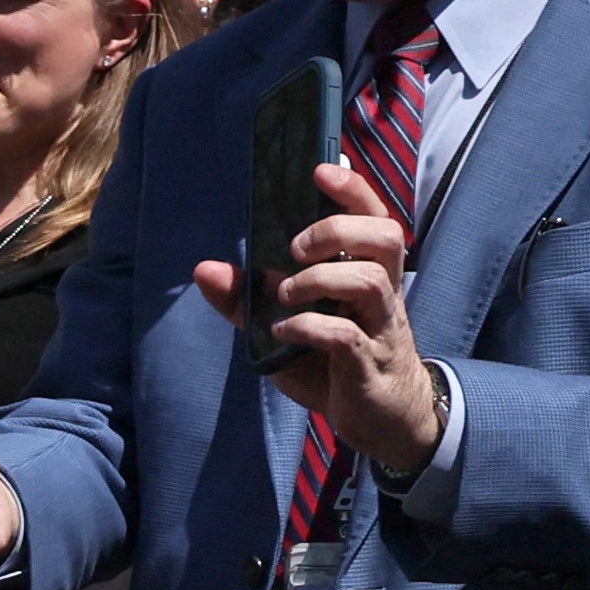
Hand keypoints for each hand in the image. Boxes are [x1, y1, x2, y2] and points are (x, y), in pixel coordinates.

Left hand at [190, 149, 438, 472]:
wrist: (380, 420)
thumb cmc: (334, 364)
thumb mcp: (283, 327)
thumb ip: (247, 299)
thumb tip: (204, 268)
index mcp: (366, 273)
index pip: (373, 217)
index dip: (353, 189)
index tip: (321, 170)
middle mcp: (381, 292)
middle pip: (385, 235)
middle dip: (337, 229)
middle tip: (295, 248)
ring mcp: (380, 326)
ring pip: (369, 279)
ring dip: (317, 278)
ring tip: (284, 295)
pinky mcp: (369, 362)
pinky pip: (347, 335)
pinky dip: (310, 327)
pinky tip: (285, 332)